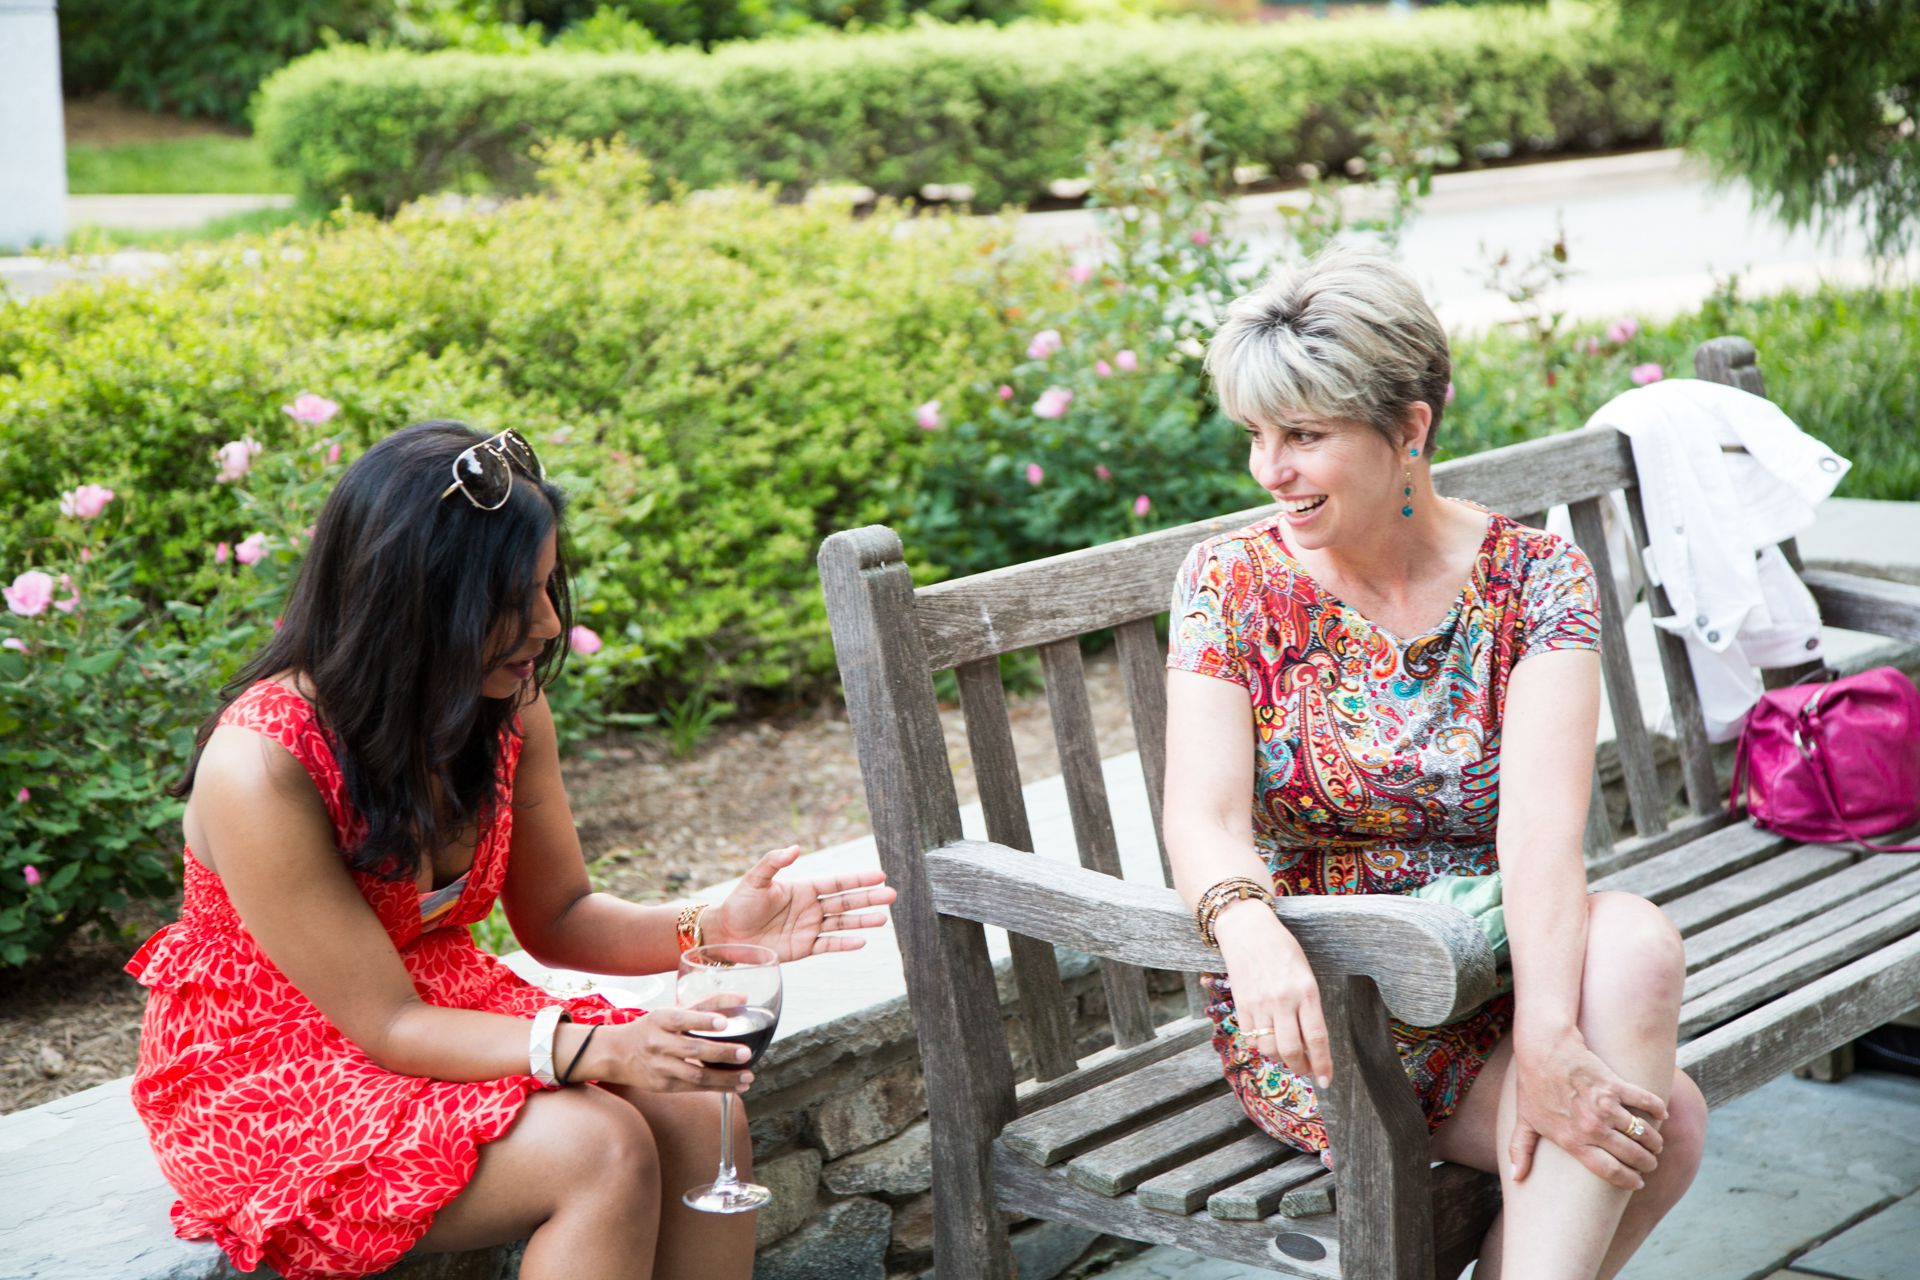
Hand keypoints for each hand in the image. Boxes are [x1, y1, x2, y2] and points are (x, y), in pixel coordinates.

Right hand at [589, 1007, 757, 1092]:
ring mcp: (660, 1067)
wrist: (618, 1054)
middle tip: (745, 1053)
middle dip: (721, 1052)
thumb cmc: (652, 1028)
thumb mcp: (672, 1011)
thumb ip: (706, 1005)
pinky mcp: (664, 1086)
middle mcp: (658, 1043)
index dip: (703, 1020)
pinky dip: (718, 1088)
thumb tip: (743, 998)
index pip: (682, 1018)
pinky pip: (694, 1088)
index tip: (724, 1022)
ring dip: (725, 1078)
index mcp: (660, 1019)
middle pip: (692, 1049)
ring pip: (695, 1075)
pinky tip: (736, 1086)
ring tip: (747, 1076)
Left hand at [706, 845, 896, 962]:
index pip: (837, 883)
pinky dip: (844, 944)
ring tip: (884, 919)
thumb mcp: (755, 879)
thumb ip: (774, 862)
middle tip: (892, 895)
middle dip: (869, 898)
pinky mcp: (803, 948)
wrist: (726, 934)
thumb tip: (795, 848)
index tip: (880, 875)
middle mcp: (810, 908)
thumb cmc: (739, 903)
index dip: (858, 879)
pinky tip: (861, 941)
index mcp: (803, 888)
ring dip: (862, 921)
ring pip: (842, 924)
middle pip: (846, 902)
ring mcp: (809, 928)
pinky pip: (828, 945)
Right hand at [1214, 901, 1333, 1086]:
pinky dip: (1260, 1045)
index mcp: (1306, 991)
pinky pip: (1250, 1038)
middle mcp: (1283, 1000)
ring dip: (1279, 1058)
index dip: (1322, 1064)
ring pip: (1268, 1049)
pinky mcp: (1241, 1004)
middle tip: (1305, 1070)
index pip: (1317, 1038)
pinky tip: (1266, 1039)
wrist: (1247, 929)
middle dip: (1300, 1067)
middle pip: (1291, 1050)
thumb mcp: (1305, 974)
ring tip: (1285, 1054)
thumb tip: (1310, 1043)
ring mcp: (1260, 1004)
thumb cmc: (1282, 949)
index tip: (1325, 1080)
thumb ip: (1308, 1007)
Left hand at [1509, 1028, 1668, 1189]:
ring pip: (1642, 1133)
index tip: (1638, 1182)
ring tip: (1656, 1145)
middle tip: (1651, 1163)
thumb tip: (1517, 1177)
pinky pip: (1645, 1101)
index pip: (1609, 1171)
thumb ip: (1521, 1150)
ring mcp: (1605, 1106)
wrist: (1542, 1050)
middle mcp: (1592, 1127)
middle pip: (1631, 1155)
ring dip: (1654, 1141)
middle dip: (1646, 1163)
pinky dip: (1657, 1109)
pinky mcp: (1615, 1084)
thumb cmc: (1532, 1086)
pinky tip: (1661, 1115)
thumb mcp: (1525, 1121)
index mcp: (1572, 1141)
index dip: (1628, 1180)